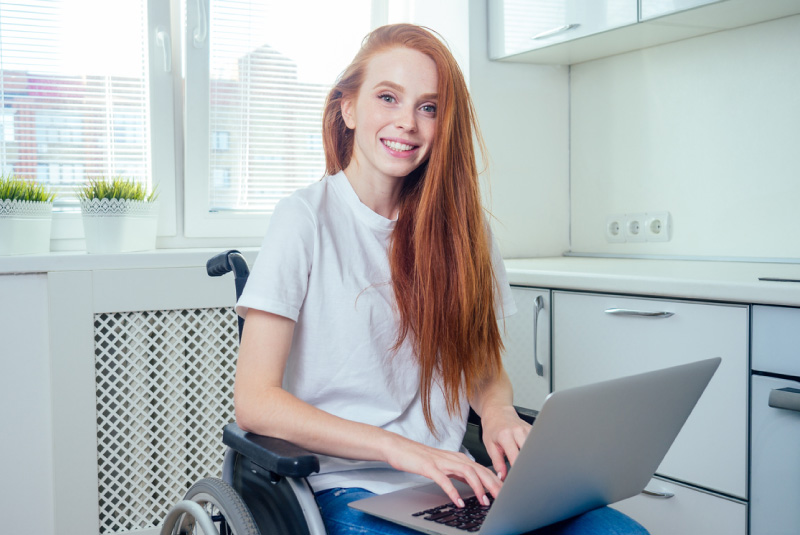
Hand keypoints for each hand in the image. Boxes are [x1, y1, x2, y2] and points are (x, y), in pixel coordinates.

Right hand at [384, 435, 501, 507]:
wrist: (398, 448)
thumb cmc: (419, 458)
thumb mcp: (444, 466)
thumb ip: (458, 473)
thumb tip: (473, 484)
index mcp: (458, 458)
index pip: (482, 469)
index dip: (495, 481)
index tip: (504, 493)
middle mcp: (453, 458)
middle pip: (479, 470)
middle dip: (492, 484)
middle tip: (501, 498)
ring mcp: (441, 462)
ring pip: (466, 472)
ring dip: (477, 487)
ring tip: (483, 501)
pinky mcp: (429, 467)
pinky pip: (444, 480)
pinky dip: (453, 491)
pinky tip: (458, 502)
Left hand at [478, 405, 530, 480]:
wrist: (497, 411)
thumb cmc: (492, 427)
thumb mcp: (490, 445)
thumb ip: (497, 462)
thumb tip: (503, 477)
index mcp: (505, 435)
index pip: (515, 457)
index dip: (518, 470)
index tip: (518, 480)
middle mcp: (518, 431)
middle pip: (529, 453)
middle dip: (529, 466)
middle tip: (527, 477)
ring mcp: (527, 429)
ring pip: (536, 449)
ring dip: (534, 459)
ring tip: (530, 468)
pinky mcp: (533, 429)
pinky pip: (537, 443)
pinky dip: (536, 452)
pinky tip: (533, 458)